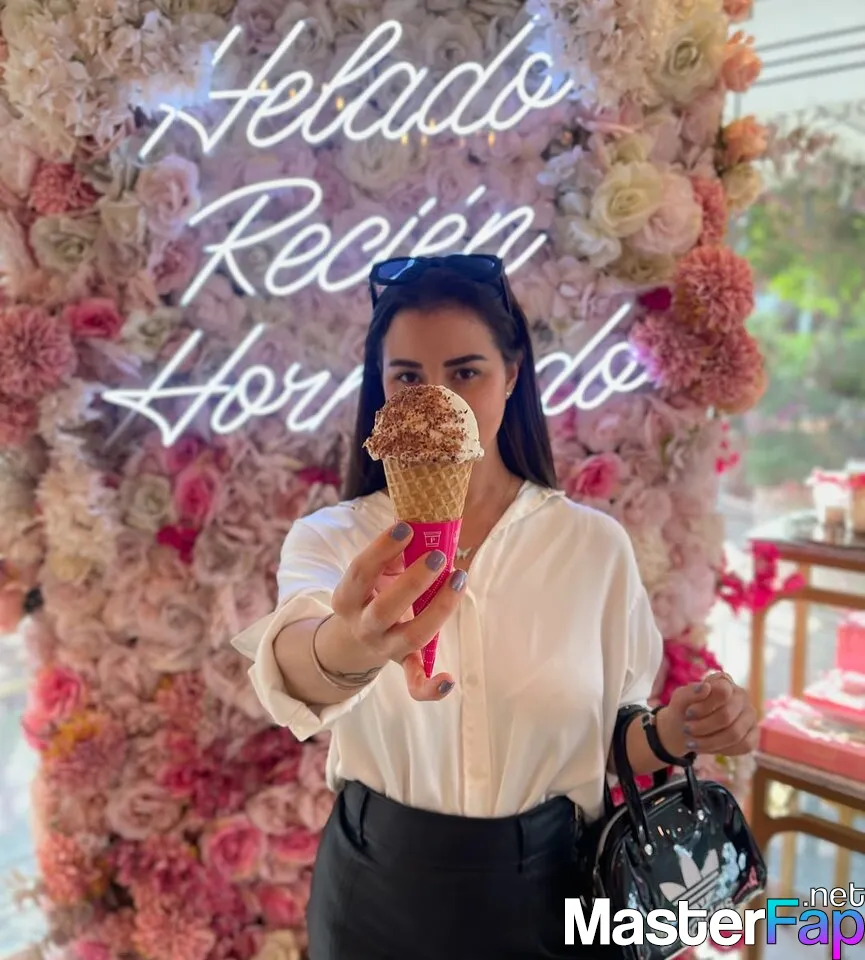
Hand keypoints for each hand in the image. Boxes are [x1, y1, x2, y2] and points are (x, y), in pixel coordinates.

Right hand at [324, 521, 465, 702]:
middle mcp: (363, 625)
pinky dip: (430, 687)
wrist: (355, 637)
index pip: (360, 572)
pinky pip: (414, 682)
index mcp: (347, 598)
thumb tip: (426, 528)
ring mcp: (383, 648)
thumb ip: (396, 555)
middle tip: (438, 556)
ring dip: (438, 609)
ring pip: (410, 637)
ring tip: (459, 578)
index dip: (381, 549)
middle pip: (385, 608)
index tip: (406, 528)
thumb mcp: (374, 572)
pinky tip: (448, 680)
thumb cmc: (373, 591)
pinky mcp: (403, 664)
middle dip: (413, 581)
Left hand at [658, 673, 757, 757]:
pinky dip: (723, 750)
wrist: (684, 729)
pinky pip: (745, 746)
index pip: (722, 692)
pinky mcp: (753, 734)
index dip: (704, 706)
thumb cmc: (684, 710)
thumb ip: (690, 692)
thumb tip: (706, 687)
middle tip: (687, 730)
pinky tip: (708, 747)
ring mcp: (750, 715)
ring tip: (692, 743)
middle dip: (703, 727)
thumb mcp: (679, 699)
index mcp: (724, 681)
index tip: (688, 713)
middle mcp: (742, 695)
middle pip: (727, 716)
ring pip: (735, 734)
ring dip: (710, 741)